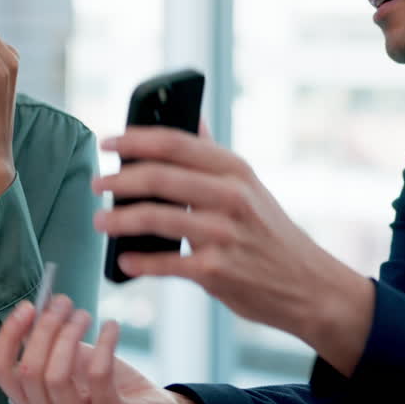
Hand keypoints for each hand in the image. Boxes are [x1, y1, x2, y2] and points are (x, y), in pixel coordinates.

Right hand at [0, 297, 211, 403]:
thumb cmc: (110, 387)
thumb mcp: (73, 362)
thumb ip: (50, 341)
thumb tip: (36, 306)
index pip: (0, 372)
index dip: (8, 335)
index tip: (28, 306)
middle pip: (29, 371)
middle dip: (45, 328)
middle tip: (64, 302)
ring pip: (56, 376)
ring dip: (70, 335)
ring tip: (85, 315)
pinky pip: (98, 376)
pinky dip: (103, 343)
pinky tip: (111, 326)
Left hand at [93, 127, 374, 373]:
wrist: (308, 286)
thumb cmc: (269, 233)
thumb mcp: (249, 185)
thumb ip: (214, 155)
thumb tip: (192, 117)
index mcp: (234, 169)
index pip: (175, 143)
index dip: (134, 140)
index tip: (107, 143)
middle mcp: (230, 197)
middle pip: (159, 178)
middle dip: (118, 180)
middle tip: (96, 184)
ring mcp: (222, 234)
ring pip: (156, 218)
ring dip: (119, 220)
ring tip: (100, 221)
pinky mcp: (215, 271)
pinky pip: (165, 263)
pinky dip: (139, 261)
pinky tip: (125, 260)